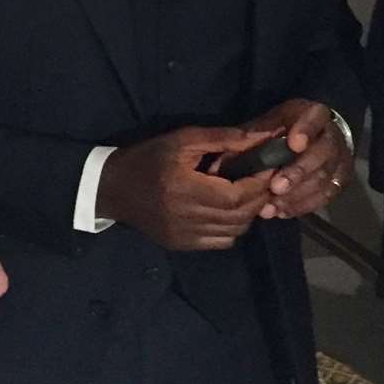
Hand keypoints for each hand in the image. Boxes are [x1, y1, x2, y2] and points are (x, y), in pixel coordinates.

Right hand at [97, 125, 276, 250]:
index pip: (235, 195)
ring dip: (248, 214)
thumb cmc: (148, 158)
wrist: (112, 188)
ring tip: (250, 193)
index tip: (271, 167)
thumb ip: (222, 138)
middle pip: (239, 216)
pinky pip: (220, 242)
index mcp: (185, 189)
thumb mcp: (183, 140)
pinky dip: (232, 228)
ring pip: (233, 232)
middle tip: (267, 179)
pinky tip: (230, 210)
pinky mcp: (182, 245)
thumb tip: (259, 139)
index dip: (258, 184)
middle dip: (259, 198)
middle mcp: (186, 218)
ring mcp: (184, 236)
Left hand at [239, 98, 352, 219]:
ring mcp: (340, 159)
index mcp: (315, 114)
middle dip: (298, 172)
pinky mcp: (341, 180)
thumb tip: (226, 158)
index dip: (306, 130)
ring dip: (296, 196)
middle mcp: (332, 136)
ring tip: (270, 208)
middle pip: (322, 153)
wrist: (319, 137)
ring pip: (323, 179)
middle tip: (275, 187)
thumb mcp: (272, 122)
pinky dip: (302, 206)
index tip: (294, 144)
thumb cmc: (288, 127)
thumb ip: (255, 135)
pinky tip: (282, 213)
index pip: (315, 118)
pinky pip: (325, 196)